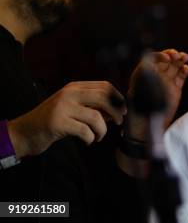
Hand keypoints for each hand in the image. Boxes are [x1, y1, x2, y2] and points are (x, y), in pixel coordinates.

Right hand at [7, 81, 125, 157]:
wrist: (24, 132)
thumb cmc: (53, 121)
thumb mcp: (73, 108)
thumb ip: (93, 106)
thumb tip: (117, 111)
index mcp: (74, 87)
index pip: (104, 86)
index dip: (118, 98)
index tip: (123, 110)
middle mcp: (69, 94)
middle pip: (103, 98)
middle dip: (116, 112)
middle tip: (118, 123)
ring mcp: (62, 107)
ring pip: (96, 117)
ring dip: (103, 130)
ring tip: (99, 136)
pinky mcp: (58, 123)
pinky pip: (85, 131)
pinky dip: (91, 138)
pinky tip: (89, 141)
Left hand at [127, 49, 187, 135]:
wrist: (149, 123)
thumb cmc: (141, 106)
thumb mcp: (140, 88)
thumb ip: (145, 75)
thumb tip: (148, 61)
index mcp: (144, 74)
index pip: (153, 58)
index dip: (161, 56)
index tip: (167, 59)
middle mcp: (156, 76)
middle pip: (166, 60)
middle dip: (173, 55)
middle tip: (178, 56)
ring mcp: (166, 82)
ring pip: (175, 66)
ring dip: (181, 59)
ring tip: (186, 58)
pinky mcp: (175, 88)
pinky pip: (181, 76)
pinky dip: (185, 70)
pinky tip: (187, 69)